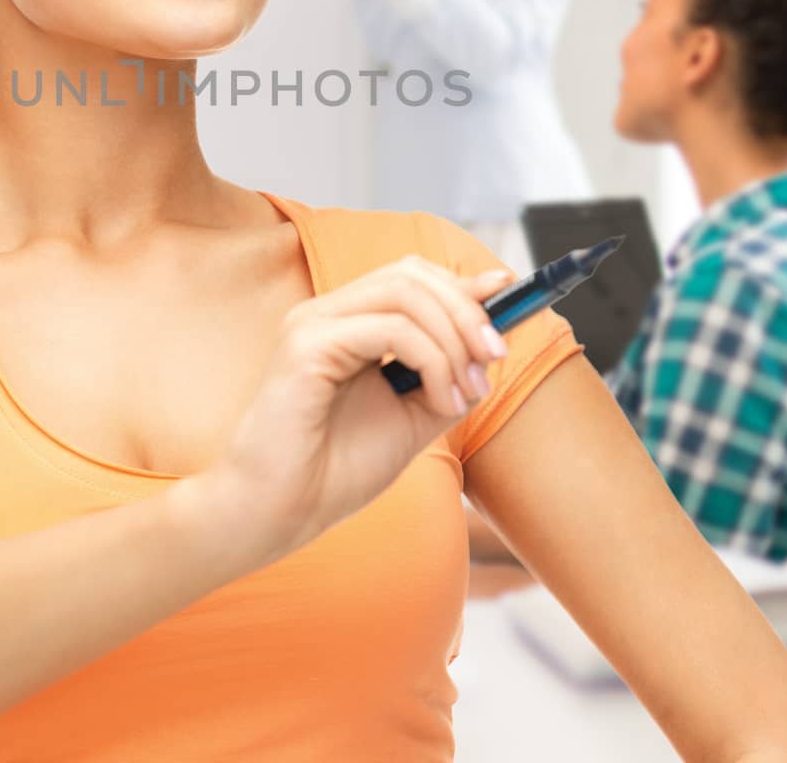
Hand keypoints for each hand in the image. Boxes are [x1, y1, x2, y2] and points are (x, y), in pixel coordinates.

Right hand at [199, 255, 512, 568]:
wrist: (278, 514)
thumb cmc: (332, 471)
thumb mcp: (411, 419)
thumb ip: (446, 379)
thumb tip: (490, 348)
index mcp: (345, 324)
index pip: (409, 276)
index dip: (462, 281)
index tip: (508, 289)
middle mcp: (326, 313)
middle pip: (411, 273)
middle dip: (466, 309)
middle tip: (493, 358)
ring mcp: (312, 323)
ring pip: (405, 293)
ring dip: (454, 338)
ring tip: (464, 393)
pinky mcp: (305, 345)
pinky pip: (391, 329)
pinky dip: (432, 360)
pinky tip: (439, 403)